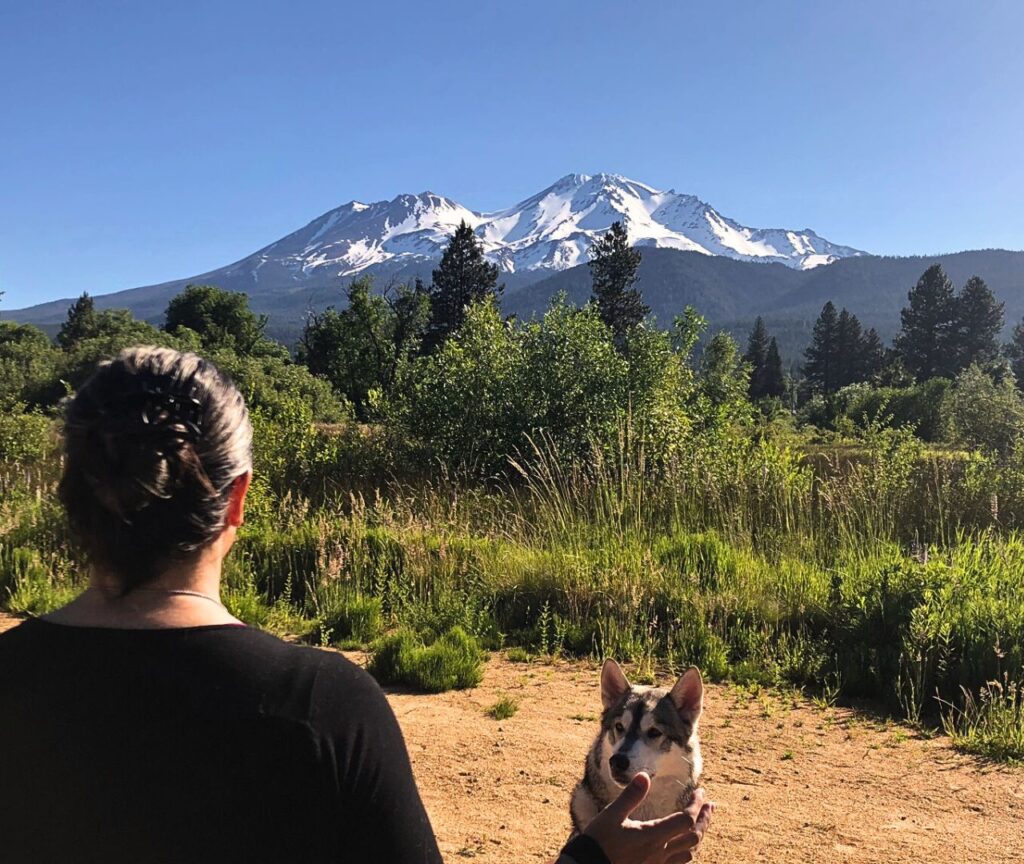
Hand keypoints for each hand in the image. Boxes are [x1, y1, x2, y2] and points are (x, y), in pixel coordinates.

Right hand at [582, 774, 713, 863]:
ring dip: (698, 835)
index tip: (699, 792)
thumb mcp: (612, 814)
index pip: (686, 820)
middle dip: (705, 819)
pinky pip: (679, 862)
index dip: (696, 805)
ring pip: (690, 852)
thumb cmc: (600, 841)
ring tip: (701, 822)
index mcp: (653, 836)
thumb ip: (630, 795)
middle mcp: (661, 852)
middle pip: (694, 837)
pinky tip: (683, 844)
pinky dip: (687, 850)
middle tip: (709, 805)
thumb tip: (645, 775)